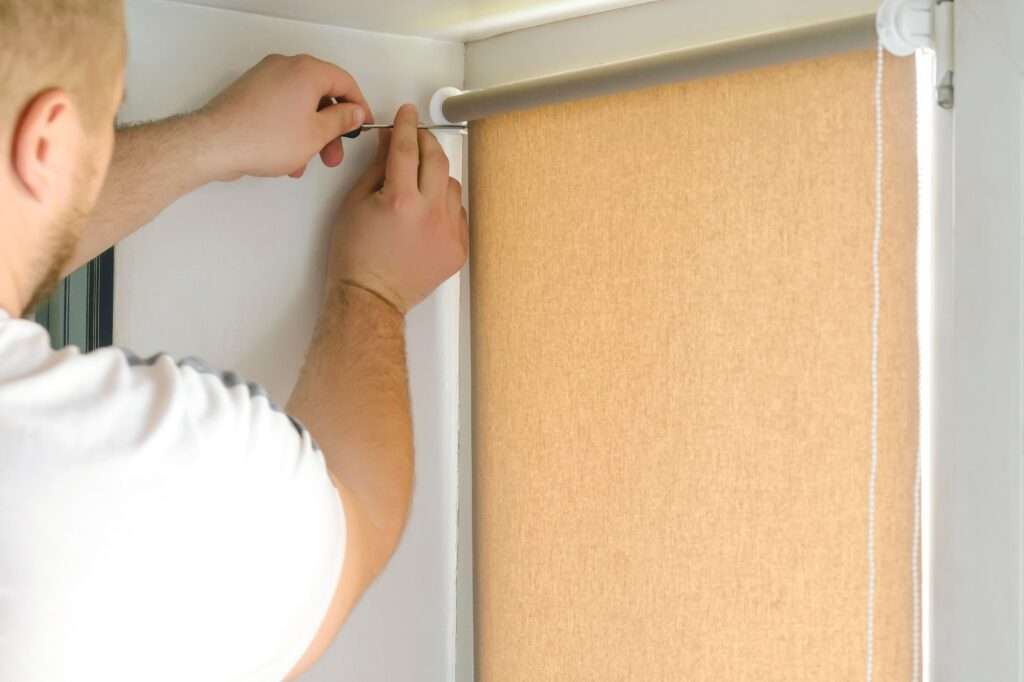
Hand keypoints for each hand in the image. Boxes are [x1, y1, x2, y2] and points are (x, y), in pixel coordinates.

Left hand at [199, 54, 373, 180]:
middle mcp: (285, 66)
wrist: (215, 144)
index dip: (358, 106)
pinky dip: (289, 129)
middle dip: (330, 128)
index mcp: (306, 70)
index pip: (344, 82)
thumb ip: (341, 120)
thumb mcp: (316, 134)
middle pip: (321, 94)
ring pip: (299, 105)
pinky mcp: (248, 92)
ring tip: (305, 163)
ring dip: (309, 133)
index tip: (362, 125)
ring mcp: (264, 77)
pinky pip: (280, 108)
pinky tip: (286, 158)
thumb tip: (354, 111)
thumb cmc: (266, 138)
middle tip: (334, 154)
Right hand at [329, 104, 468, 313]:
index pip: (406, 148)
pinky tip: (426, 212)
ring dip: (436, 176)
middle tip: (416, 137)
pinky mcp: (458, 248)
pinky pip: (458, 212)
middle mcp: (429, 215)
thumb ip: (377, 168)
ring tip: (417, 183)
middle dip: (426, 142)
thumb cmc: (356, 256)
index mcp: (400, 201)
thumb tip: (390, 142)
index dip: (406, 125)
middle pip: (436, 160)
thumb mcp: (355, 203)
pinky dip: (444, 205)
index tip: (408, 114)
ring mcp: (448, 233)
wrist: (371, 297)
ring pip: (451, 185)